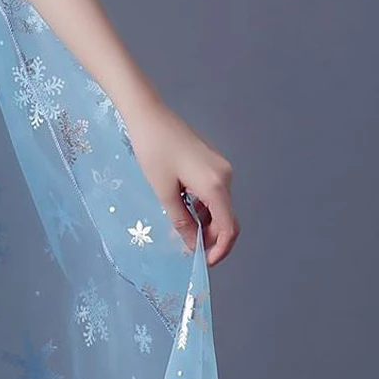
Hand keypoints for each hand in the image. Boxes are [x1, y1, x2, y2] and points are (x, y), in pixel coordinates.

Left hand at [122, 98, 238, 265]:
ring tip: (181, 229)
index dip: (220, 249)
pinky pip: (214, 192)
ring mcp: (221, 168)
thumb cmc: (153, 151)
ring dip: (205, 221)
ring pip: (219, 205)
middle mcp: (225, 176)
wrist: (150, 117)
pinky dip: (203, 206)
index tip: (204, 261)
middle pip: (227, 217)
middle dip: (211, 237)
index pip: (228, 227)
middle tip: (188, 248)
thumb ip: (180, 219)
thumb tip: (191, 243)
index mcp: (215, 185)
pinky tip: (183, 208)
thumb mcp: (164, 191)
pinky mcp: (212, 162)